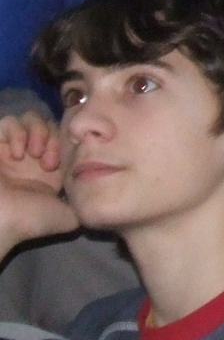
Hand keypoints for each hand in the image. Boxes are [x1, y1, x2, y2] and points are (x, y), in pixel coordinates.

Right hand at [0, 112, 77, 251]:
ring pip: (31, 118)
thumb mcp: (66, 216)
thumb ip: (84, 202)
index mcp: (48, 171)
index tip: (61, 166)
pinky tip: (17, 153)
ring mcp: (11, 149)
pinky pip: (8, 121)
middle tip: (49, 163)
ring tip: (33, 154)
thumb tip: (99, 197)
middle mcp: (30, 157)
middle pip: (51, 125)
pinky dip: (17, 132)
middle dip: (54, 138)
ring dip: (38, 132)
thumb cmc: (28, 220)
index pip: (65, 140)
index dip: (68, 145)